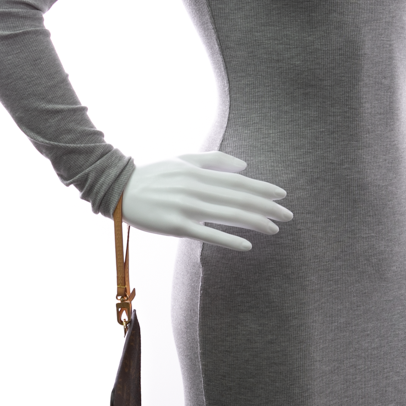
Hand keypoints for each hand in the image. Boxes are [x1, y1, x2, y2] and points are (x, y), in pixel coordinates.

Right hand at [120, 151, 292, 251]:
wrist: (117, 188)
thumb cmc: (152, 174)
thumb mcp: (183, 160)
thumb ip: (213, 160)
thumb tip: (244, 165)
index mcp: (198, 173)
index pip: (237, 181)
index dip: (261, 188)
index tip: (282, 195)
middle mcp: (196, 188)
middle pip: (238, 198)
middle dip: (266, 207)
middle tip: (288, 216)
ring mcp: (186, 207)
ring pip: (227, 215)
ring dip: (254, 222)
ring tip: (274, 229)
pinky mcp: (175, 225)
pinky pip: (207, 234)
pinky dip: (228, 239)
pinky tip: (246, 245)